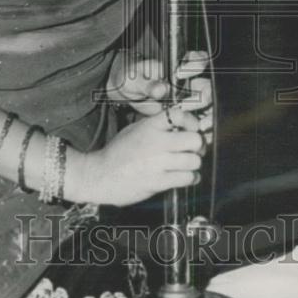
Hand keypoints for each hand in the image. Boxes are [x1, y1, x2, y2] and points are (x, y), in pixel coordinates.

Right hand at [79, 103, 207, 206]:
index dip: (192, 121)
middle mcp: (155, 142)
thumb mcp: (135, 129)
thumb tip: (181, 125)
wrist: (100, 175)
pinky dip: (190, 178)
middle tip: (194, 150)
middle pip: (194, 140)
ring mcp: (157, 163)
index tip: (192, 128)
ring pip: (194, 161)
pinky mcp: (158, 182)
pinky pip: (187, 178)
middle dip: (197, 146)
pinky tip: (184, 177)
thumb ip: (156, 126)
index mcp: (149, 126)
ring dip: (193, 164)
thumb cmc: (117, 152)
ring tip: (187, 165)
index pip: (180, 115)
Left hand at [107, 49, 212, 128]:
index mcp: (176, 66)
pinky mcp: (185, 112)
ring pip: (207, 104)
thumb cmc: (131, 79)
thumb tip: (161, 90)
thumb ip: (148, 84)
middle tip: (190, 104)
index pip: (196, 59)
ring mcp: (187, 96)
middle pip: (206, 84)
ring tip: (201, 124)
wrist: (127, 94)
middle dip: (204, 95)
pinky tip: (200, 131)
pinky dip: (202, 125)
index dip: (195, 64)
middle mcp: (186, 80)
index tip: (180, 73)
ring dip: (207, 113)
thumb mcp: (135, 79)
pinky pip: (199, 118)